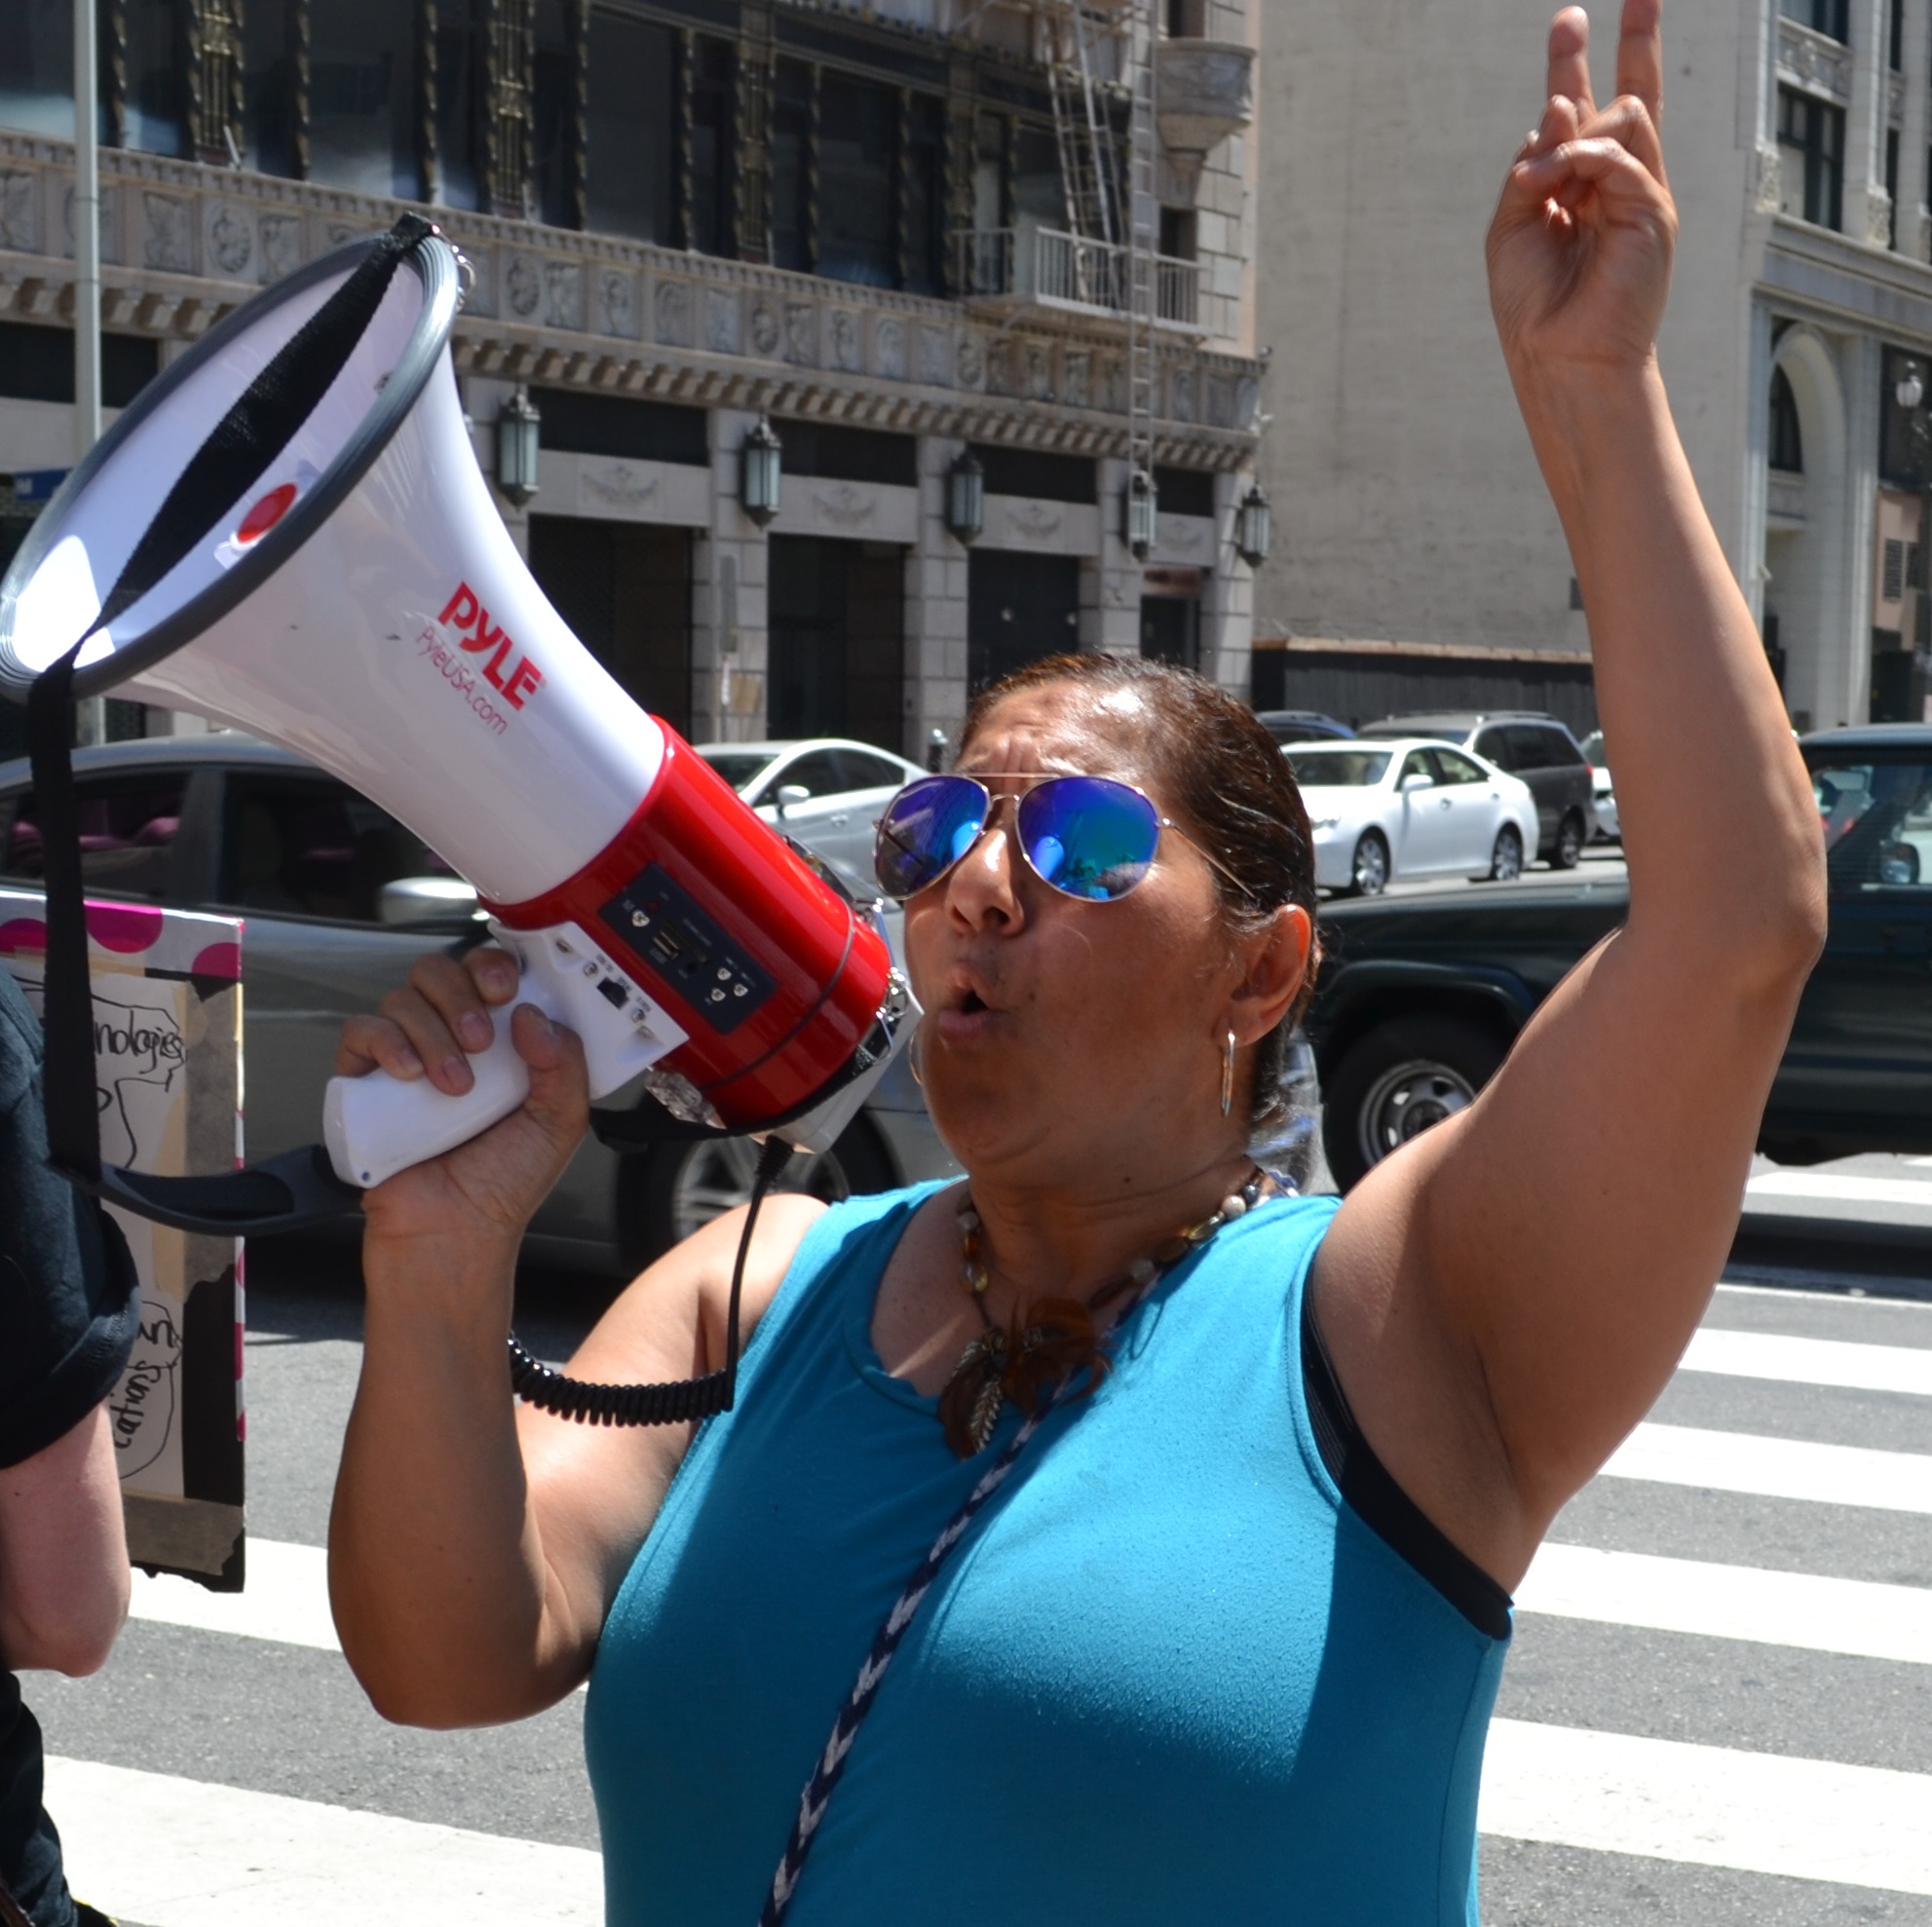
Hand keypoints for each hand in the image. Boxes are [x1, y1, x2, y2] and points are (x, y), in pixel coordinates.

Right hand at [335, 946, 588, 1250]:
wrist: (454, 1234)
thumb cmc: (502, 1185)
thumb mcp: (559, 1123)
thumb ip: (565, 1065)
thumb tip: (532, 1015)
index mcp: (500, 1043)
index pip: (489, 975)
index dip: (495, 966)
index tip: (508, 988)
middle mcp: (450, 1040)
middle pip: (440, 972)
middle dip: (462, 994)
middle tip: (482, 1038)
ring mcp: (405, 1057)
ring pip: (403, 998)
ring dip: (433, 1032)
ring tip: (456, 1085)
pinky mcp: (365, 1080)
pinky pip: (362, 1032)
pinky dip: (388, 1042)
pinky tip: (412, 1075)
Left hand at [1488, 3, 1675, 383]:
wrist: (1560, 355)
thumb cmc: (1533, 303)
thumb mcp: (1511, 224)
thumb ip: (1532, 164)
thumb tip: (1563, 106)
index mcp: (1579, 185)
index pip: (1585, 112)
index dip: (1577, 63)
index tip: (1572, 18)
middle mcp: (1615, 184)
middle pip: (1626, 96)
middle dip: (1617, 44)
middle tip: (1598, 5)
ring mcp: (1639, 193)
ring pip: (1626, 113)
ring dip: (1572, 133)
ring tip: (1540, 183)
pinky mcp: (1651, 209)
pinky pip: (1617, 156)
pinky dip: (1576, 160)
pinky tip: (1548, 185)